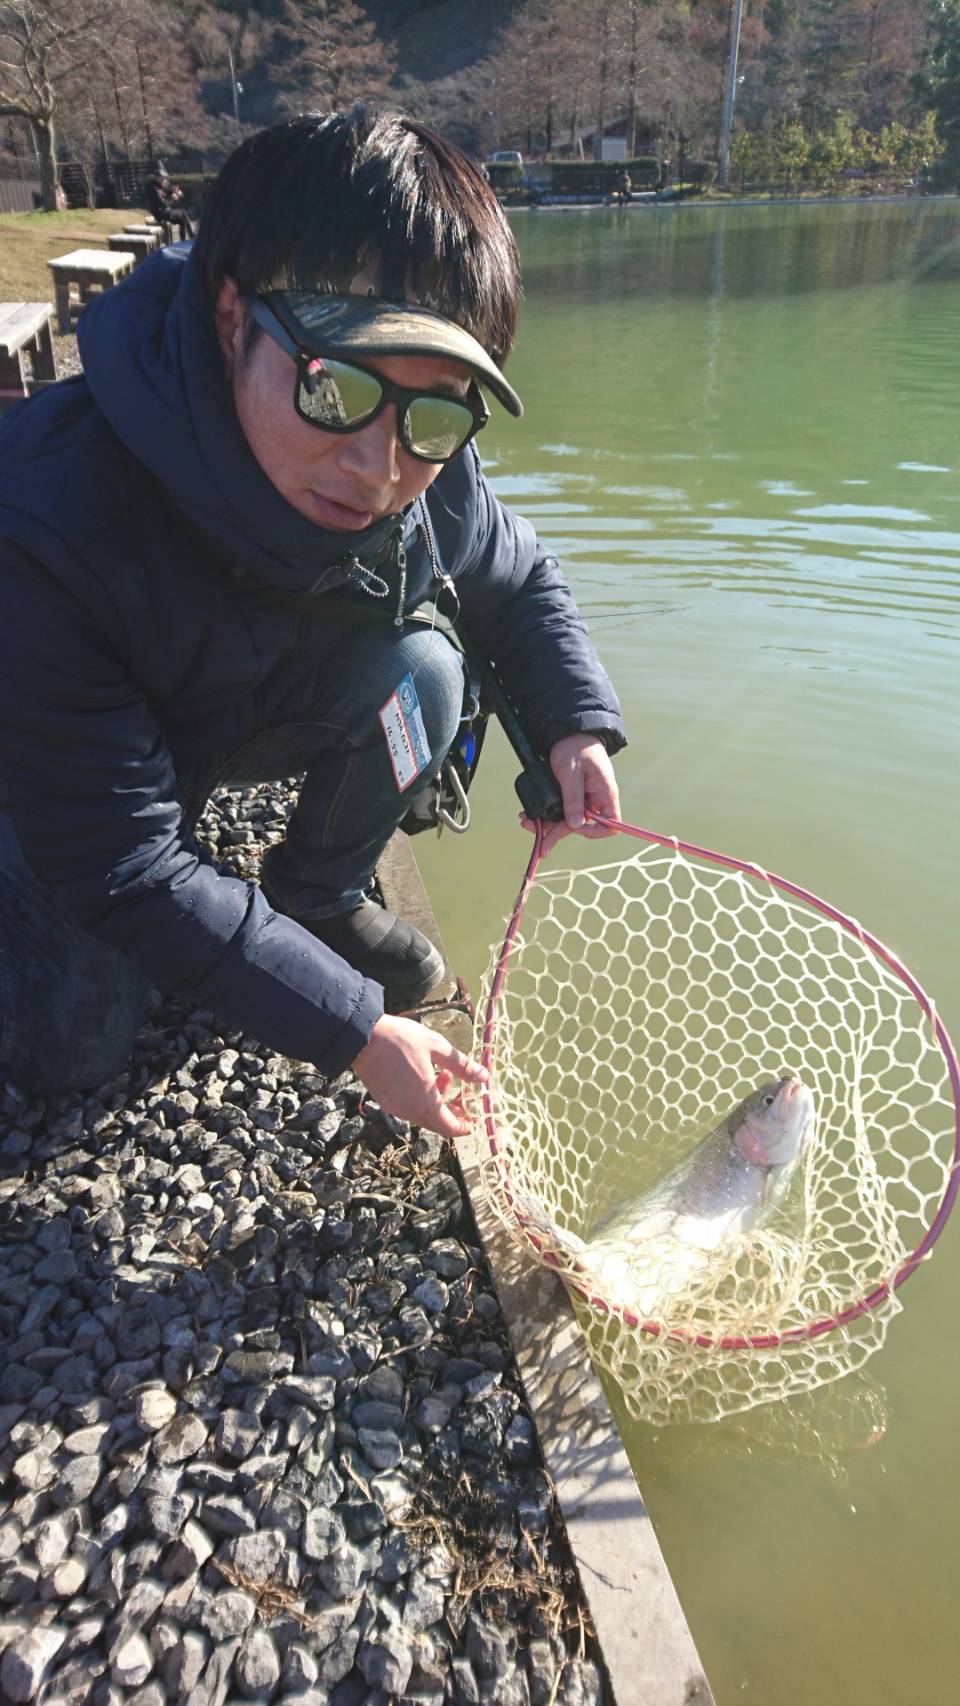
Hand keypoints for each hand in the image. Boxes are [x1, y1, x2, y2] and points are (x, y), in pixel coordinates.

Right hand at [351, 1014, 488, 1138]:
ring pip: (423, 1115)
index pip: (449, 1127)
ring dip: (438, 1102)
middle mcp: (410, 1110)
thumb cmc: (401, 1040)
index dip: (464, 1126)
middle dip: (454, 1112)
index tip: (474, 1117)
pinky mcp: (385, 1102)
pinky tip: (424, 1077)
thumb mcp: (437, 1047)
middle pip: (437, 1123)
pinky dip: (422, 1100)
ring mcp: (395, 1108)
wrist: (361, 1039)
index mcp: (426, 1101)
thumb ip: (462, 1065)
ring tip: (444, 1074)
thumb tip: (484, 1077)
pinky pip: (409, 1108)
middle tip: (463, 1093)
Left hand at [520, 733, 620, 857]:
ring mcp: (581, 800)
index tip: (576, 829)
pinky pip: (558, 811)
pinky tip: (530, 816)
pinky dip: (544, 815)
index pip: (610, 824)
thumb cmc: (577, 748)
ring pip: (565, 820)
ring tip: (527, 824)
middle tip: (541, 846)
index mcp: (604, 795)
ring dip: (547, 826)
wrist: (568, 734)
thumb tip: (576, 825)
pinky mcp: (569, 797)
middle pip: (580, 826)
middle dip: (558, 834)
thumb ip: (574, 798)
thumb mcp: (573, 773)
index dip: (595, 832)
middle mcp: (594, 801)